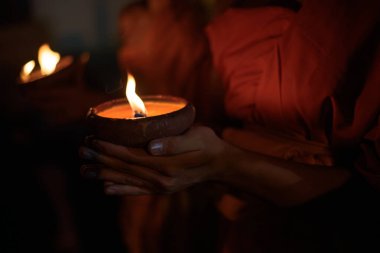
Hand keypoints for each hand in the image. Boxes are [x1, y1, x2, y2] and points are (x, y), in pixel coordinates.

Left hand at [79, 126, 230, 194]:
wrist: (220, 165)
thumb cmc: (208, 145)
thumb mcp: (197, 138)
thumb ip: (175, 142)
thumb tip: (151, 146)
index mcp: (167, 166)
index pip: (131, 156)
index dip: (110, 148)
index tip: (93, 139)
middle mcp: (160, 180)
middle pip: (124, 168)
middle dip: (101, 159)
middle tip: (81, 151)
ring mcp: (160, 186)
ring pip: (126, 180)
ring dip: (104, 173)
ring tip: (84, 169)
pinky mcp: (161, 189)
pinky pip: (136, 190)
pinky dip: (120, 189)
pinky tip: (106, 188)